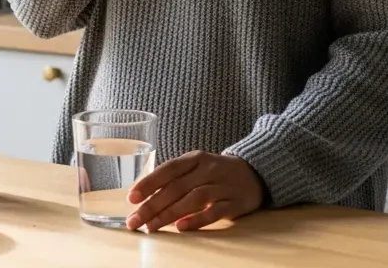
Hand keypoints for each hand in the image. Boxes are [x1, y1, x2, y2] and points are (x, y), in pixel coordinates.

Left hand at [125, 151, 263, 232]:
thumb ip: (176, 180)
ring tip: (151, 227)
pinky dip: (196, 220)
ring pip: (192, 199)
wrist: (255, 173)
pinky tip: (181, 227)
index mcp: (195, 159)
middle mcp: (207, 170)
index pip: (168, 169)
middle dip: (152, 205)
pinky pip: (214, 211)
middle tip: (135, 221)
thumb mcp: (197, 167)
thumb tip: (146, 199)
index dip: (149, 183)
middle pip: (176, 187)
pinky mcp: (234, 203)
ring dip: (169, 214)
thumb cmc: (216, 173)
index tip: (132, 198)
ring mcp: (222, 186)